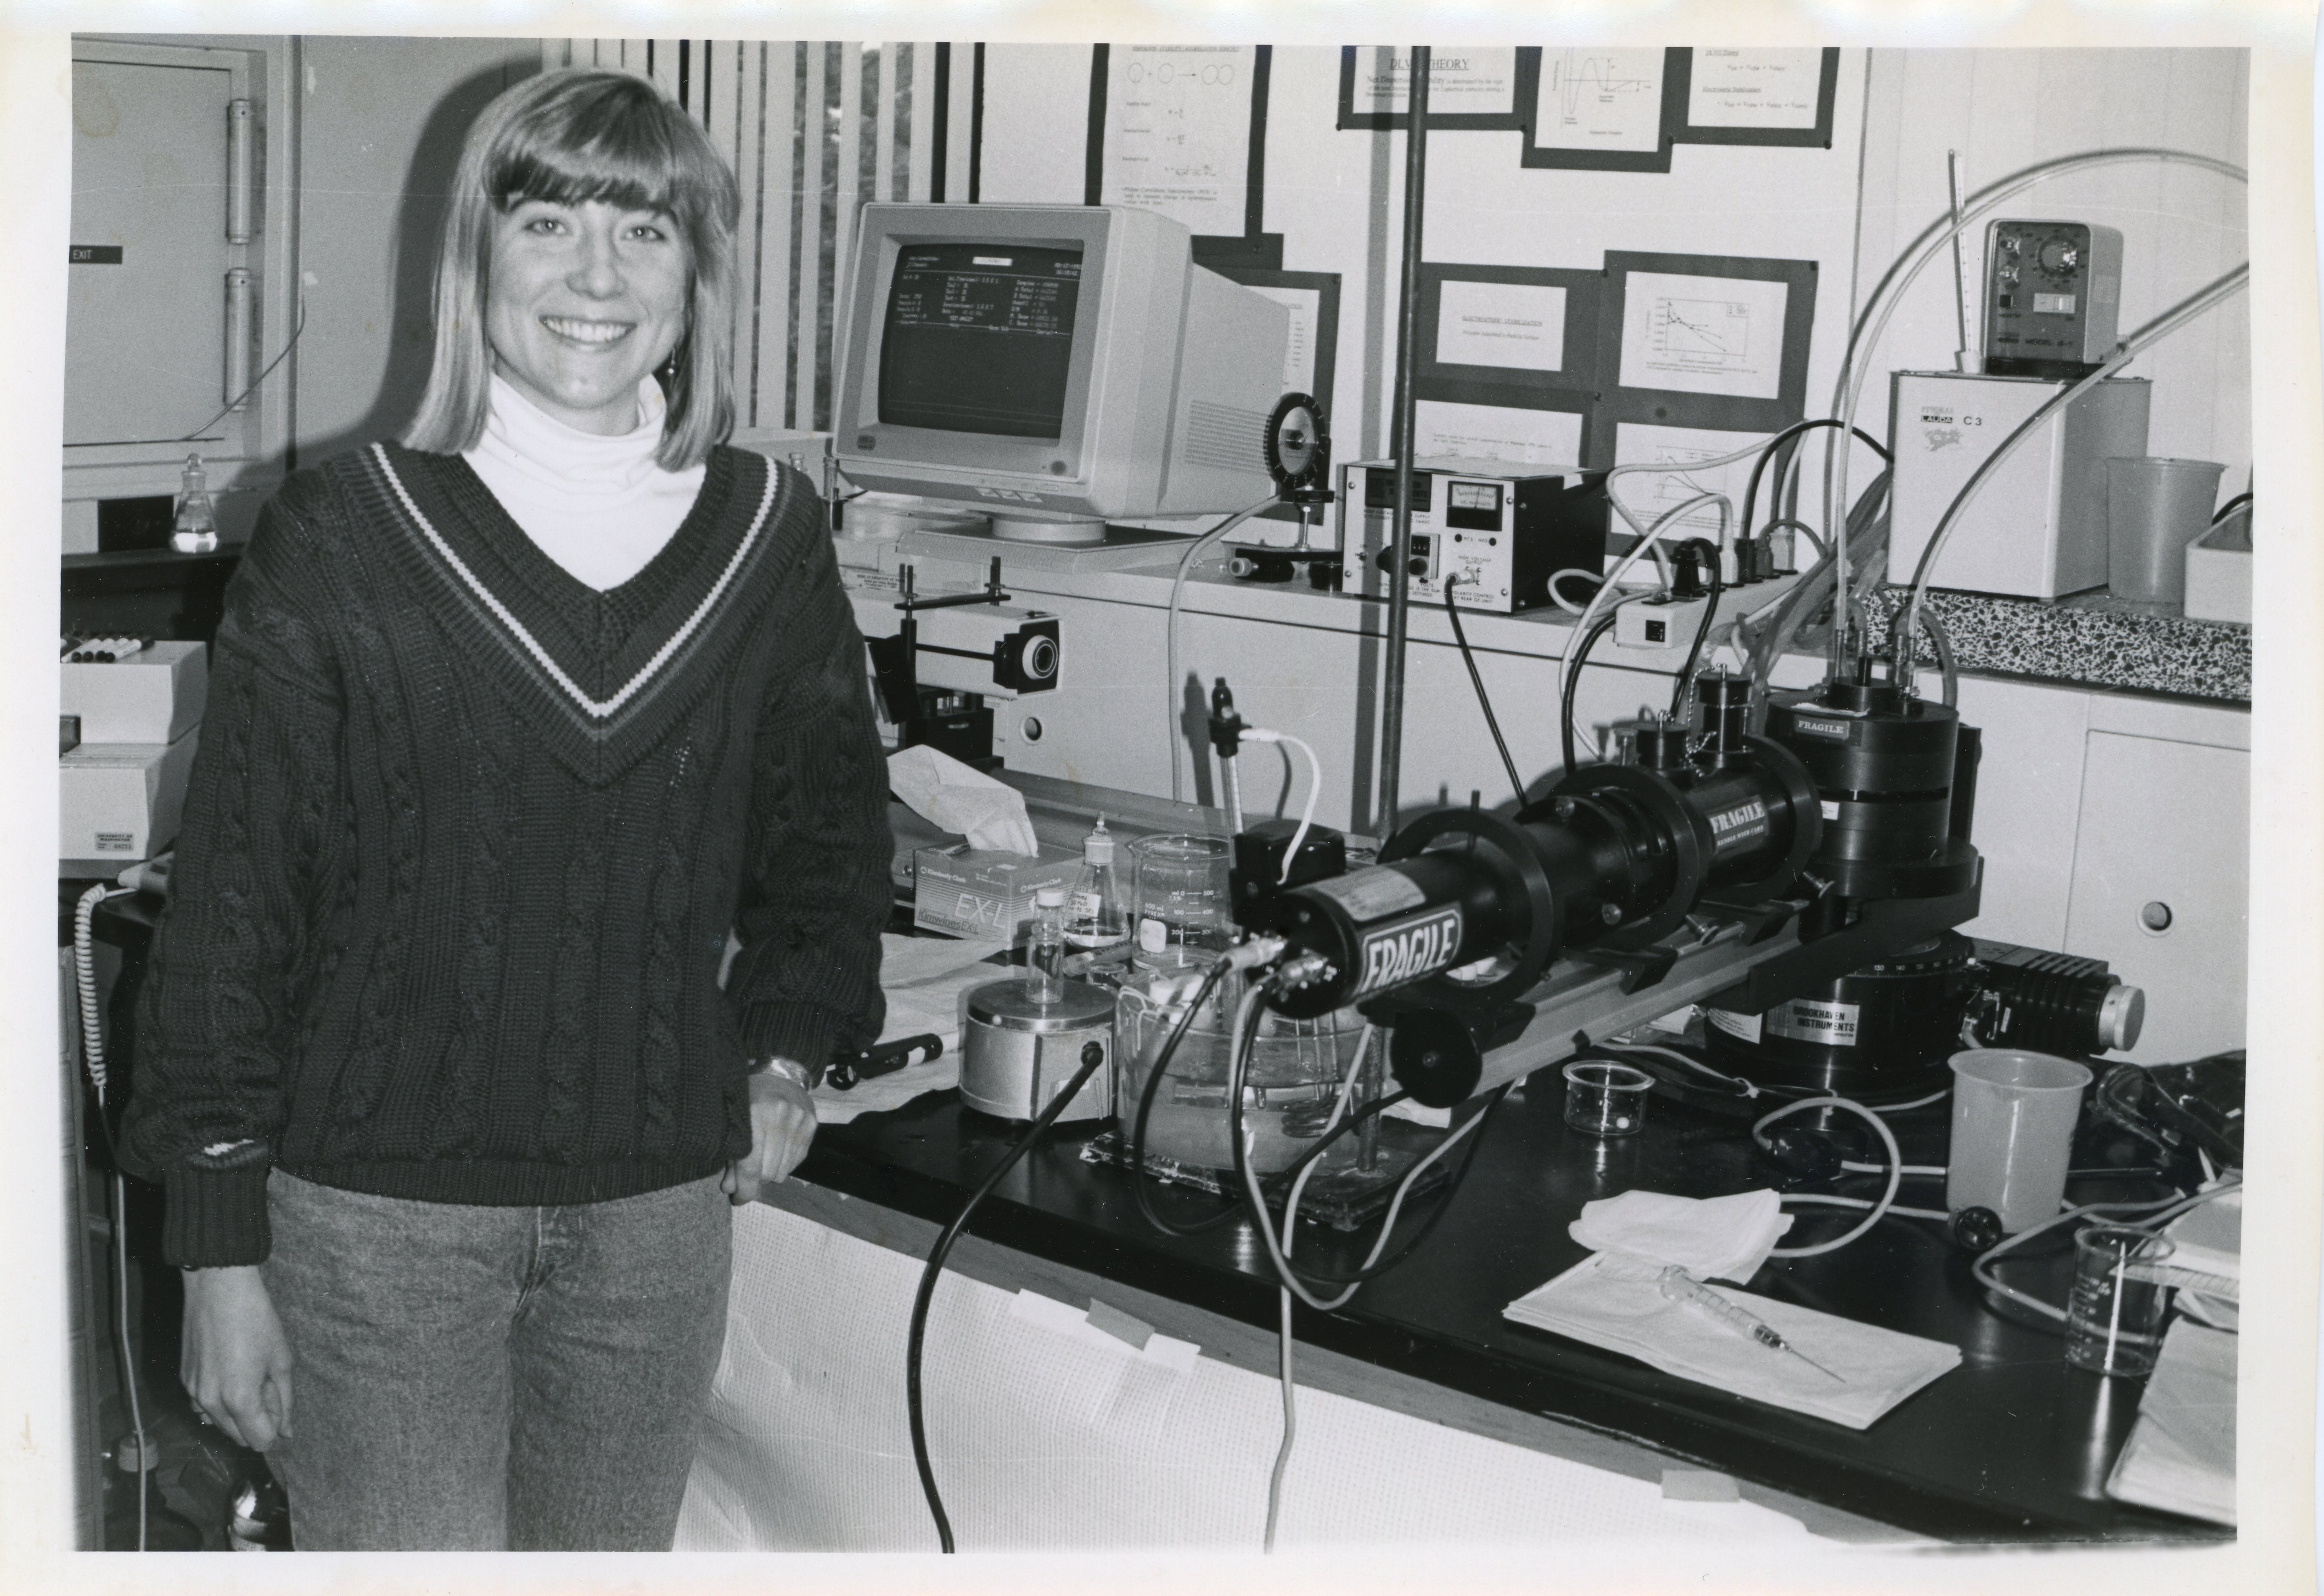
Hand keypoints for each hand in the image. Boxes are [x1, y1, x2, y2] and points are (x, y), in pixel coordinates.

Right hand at [180, 1265, 293, 1450]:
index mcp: (239, 1399)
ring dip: (238, 1413)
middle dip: (257, 1422)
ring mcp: (193, 1392)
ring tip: (250, 1376)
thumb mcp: (281, 1360)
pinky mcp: (184, 1380)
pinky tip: (231, 1373)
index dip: (275, 1429)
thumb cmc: (255, 1319)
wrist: (218, 1289)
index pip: (259, 1440)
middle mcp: (210, 1402)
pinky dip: (220, 1402)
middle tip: (268, 1387)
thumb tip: (287, 1432)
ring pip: (219, 1423)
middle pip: (238, 1437)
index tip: (280, 1406)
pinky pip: (204, 1406)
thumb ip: (285, 1400)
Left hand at [723, 1063, 817, 1203]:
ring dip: (769, 1171)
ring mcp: (798, 1120)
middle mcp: (779, 1115)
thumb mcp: (734, 1123)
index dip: (744, 1188)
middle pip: (766, 1172)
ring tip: (762, 1157)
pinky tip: (777, 1149)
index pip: (750, 1164)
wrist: (780, 1074)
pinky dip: (784, 1163)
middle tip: (747, 1172)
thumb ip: (731, 1157)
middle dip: (755, 1178)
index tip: (739, 1199)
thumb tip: (732, 1189)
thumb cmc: (750, 1100)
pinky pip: (796, 1163)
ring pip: (782, 1171)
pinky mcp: (812, 1125)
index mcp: (753, 1114)